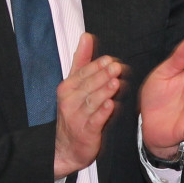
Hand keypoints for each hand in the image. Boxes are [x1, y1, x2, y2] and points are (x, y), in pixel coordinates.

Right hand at [53, 33, 124, 178]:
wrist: (66, 146)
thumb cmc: (74, 111)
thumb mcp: (74, 84)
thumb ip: (82, 60)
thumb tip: (86, 36)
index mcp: (68, 87)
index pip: (83, 72)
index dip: (97, 66)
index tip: (111, 59)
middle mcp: (70, 100)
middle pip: (88, 85)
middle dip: (102, 76)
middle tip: (117, 67)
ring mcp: (77, 117)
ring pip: (92, 102)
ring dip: (104, 92)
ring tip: (116, 83)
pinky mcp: (85, 132)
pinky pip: (94, 121)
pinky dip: (102, 113)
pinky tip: (111, 105)